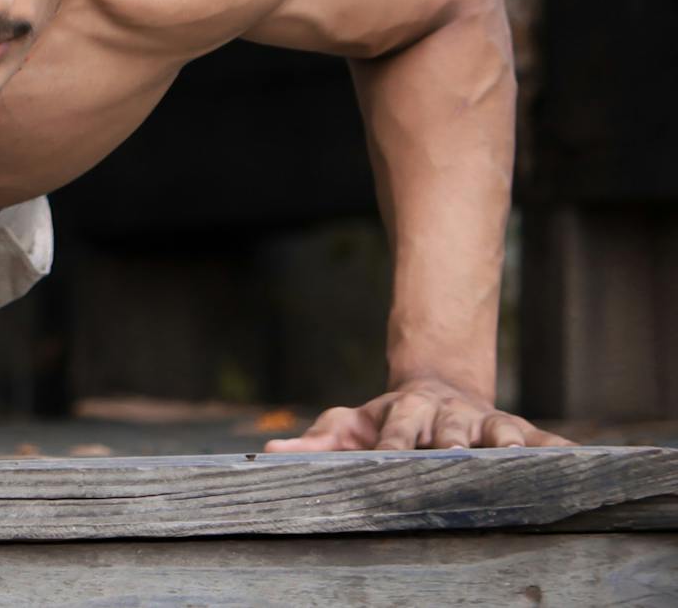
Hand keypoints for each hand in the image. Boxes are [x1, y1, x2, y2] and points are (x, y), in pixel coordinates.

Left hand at [262, 379, 577, 451]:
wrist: (436, 391)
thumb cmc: (387, 420)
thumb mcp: (351, 425)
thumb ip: (318, 441)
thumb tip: (272, 452)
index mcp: (407, 412)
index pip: (398, 429)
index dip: (393, 443)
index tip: (388, 457)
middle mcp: (450, 416)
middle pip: (451, 431)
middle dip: (452, 443)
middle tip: (456, 456)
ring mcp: (486, 423)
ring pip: (499, 430)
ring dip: (507, 442)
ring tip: (514, 456)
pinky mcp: (519, 434)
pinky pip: (545, 442)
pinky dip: (561, 452)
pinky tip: (580, 462)